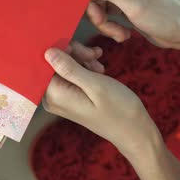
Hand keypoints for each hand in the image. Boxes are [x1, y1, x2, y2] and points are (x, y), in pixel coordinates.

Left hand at [43, 45, 161, 156]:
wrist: (134, 130)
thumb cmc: (118, 109)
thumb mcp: (95, 85)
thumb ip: (69, 68)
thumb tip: (47, 52)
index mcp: (55, 96)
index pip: (45, 63)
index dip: (61, 50)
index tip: (81, 49)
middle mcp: (52, 98)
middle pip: (53, 64)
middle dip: (74, 55)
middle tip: (94, 56)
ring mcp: (60, 98)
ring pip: (64, 66)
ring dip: (82, 60)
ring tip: (99, 66)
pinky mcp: (69, 97)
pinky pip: (71, 75)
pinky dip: (85, 68)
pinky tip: (98, 70)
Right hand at [83, 0, 179, 48]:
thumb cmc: (165, 17)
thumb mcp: (135, 6)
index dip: (91, 3)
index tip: (100, 19)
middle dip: (99, 18)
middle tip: (112, 30)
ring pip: (96, 9)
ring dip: (105, 25)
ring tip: (122, 35)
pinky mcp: (120, 5)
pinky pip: (103, 16)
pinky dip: (110, 28)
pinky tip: (123, 34)